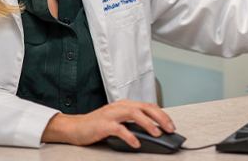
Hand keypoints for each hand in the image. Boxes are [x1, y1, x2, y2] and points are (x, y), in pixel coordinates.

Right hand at [41, 99, 174, 146]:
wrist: (76, 127)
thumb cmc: (98, 125)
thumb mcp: (119, 121)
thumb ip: (133, 123)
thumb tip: (152, 132)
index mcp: (126, 105)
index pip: (148, 106)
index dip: (162, 114)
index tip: (171, 125)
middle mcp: (120, 106)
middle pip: (145, 107)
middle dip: (160, 117)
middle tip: (169, 128)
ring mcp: (112, 114)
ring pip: (134, 114)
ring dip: (148, 124)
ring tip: (156, 134)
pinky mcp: (103, 124)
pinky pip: (119, 129)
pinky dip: (129, 136)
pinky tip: (136, 143)